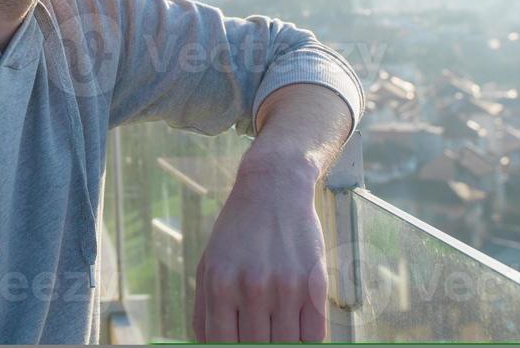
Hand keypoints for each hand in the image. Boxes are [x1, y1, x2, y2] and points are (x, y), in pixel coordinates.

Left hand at [191, 157, 327, 342]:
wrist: (274, 188)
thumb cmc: (237, 230)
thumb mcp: (209, 263)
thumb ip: (204, 310)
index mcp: (220, 284)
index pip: (223, 345)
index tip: (239, 344)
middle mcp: (252, 287)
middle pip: (256, 347)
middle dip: (257, 344)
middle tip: (260, 330)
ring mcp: (286, 287)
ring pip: (286, 345)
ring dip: (282, 341)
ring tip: (276, 324)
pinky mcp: (315, 283)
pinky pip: (314, 336)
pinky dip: (305, 337)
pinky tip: (296, 323)